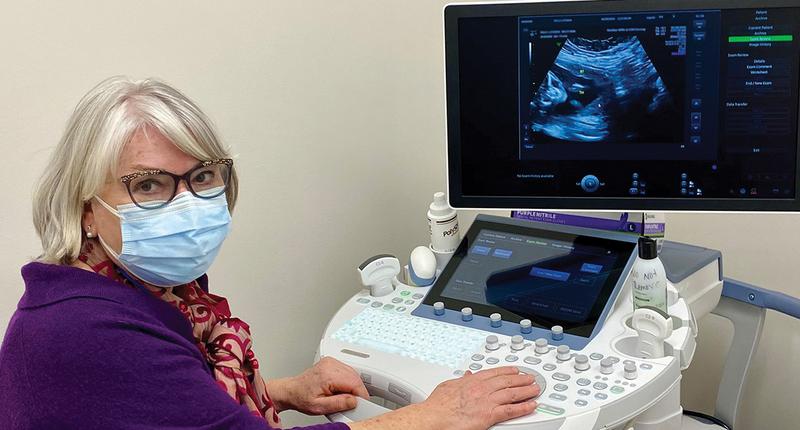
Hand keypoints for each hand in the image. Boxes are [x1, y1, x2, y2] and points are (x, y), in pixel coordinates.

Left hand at [269, 357, 368, 415]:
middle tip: (352, 402)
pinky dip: (349, 380)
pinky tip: (341, 388)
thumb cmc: (302, 398)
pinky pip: (347, 370)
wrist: (292, 391)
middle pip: (355, 377)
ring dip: (353, 385)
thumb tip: (354, 400)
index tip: (361, 404)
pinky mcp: (331, 361)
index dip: (361, 395)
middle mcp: (330, 365)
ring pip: (353, 373)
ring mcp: (331, 361)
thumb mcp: (320, 407)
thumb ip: (339, 404)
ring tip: (343, 396)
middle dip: (357, 391)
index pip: (354, 383)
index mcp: (328, 375)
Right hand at [418, 366, 539, 429]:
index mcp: (472, 380)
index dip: (508, 371)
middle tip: (530, 378)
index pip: (495, 373)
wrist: (434, 417)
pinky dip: (523, 407)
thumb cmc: (437, 405)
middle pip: (507, 381)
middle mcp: (482, 388)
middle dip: (521, 379)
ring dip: (526, 390)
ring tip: (535, 389)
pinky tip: (531, 405)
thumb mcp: (448, 385)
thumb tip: (466, 375)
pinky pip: (511, 410)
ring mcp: (487, 401)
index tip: (515, 370)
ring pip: (512, 393)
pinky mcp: (489, 415)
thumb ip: (461, 380)